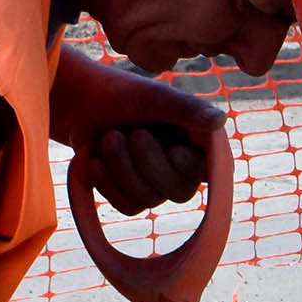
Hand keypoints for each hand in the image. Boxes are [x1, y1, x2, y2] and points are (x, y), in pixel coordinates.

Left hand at [51, 47, 219, 214]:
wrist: (80, 107)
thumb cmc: (120, 94)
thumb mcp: (154, 97)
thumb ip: (187, 108)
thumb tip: (221, 120)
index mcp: (196, 142)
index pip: (210, 170)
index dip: (192, 167)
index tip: (175, 150)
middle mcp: (182, 169)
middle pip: (180, 192)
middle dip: (149, 164)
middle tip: (133, 134)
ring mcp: (157, 186)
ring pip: (150, 200)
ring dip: (122, 168)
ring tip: (109, 137)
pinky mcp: (133, 197)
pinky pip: (128, 207)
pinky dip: (108, 183)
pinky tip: (96, 161)